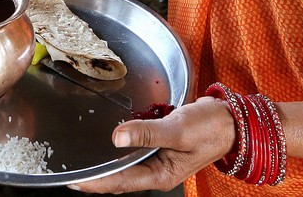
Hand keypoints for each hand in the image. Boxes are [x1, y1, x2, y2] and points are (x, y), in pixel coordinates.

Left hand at [70, 98, 234, 193]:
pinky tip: (108, 138)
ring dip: (106, 161)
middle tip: (70, 168)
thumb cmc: (210, 127)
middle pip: (119, 178)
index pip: (120, 183)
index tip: (74, 181)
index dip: (96, 183)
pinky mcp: (160, 147)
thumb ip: (148, 133)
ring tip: (82, 155)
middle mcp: (157, 171)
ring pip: (125, 165)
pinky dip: (121, 147)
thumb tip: (117, 137)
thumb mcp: (179, 129)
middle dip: (96, 175)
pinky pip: (135, 151)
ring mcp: (158, 160)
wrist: (231, 120)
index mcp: (161, 175)